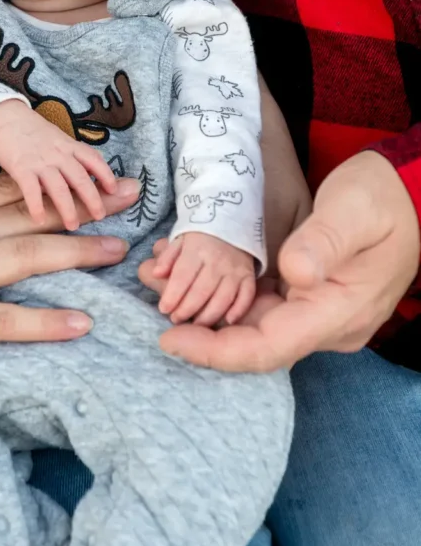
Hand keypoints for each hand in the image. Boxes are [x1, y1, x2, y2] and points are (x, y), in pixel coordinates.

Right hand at [0, 100, 116, 228]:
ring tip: (73, 225)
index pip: (93, 159)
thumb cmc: (32, 133)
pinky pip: (30, 189)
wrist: (3, 118)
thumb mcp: (58, 139)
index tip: (115, 190)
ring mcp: (39, 161)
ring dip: (67, 207)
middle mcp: (58, 154)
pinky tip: (39, 219)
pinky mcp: (20, 167)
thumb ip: (73, 156)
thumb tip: (92, 177)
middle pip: (80, 177)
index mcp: (69, 145)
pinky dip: (36, 205)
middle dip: (92, 198)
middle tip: (101, 215)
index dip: (106, 174)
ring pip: (59, 187)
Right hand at [0, 173, 139, 413]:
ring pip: (22, 258)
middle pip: (25, 216)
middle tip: (130, 198)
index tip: (89, 173)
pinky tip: (81, 325)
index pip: (1, 193)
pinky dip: (43, 324)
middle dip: (82, 206)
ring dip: (76, 253)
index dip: (51, 183)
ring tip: (120, 252)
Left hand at [141, 152, 418, 371]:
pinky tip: (195, 276)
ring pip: (253, 326)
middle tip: (151, 299)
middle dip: (200, 329)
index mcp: (338, 314)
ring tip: (161, 282)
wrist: (410, 193)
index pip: (268, 348)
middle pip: (254, 343)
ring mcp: (316, 314)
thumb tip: (293, 271)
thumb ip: (325, 241)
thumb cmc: (383, 199)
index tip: (170, 338)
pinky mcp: (308, 299)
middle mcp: (325, 325)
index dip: (216, 351)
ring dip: (208, 311)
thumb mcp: (356, 209)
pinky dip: (226, 296)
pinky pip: (261, 309)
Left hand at [151, 232, 255, 325]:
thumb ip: (167, 257)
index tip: (164, 309)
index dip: (172, 295)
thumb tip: (156, 273)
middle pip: (201, 290)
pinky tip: (228, 321)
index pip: (183, 276)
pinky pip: (246, 295)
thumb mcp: (180, 239)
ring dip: (209, 315)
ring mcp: (235, 269)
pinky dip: (239, 309)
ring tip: (196, 324)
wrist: (233, 221)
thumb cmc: (200, 235)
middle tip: (175, 319)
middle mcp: (217, 261)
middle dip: (187, 309)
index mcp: (197, 249)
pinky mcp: (248, 275)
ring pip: (223, 297)